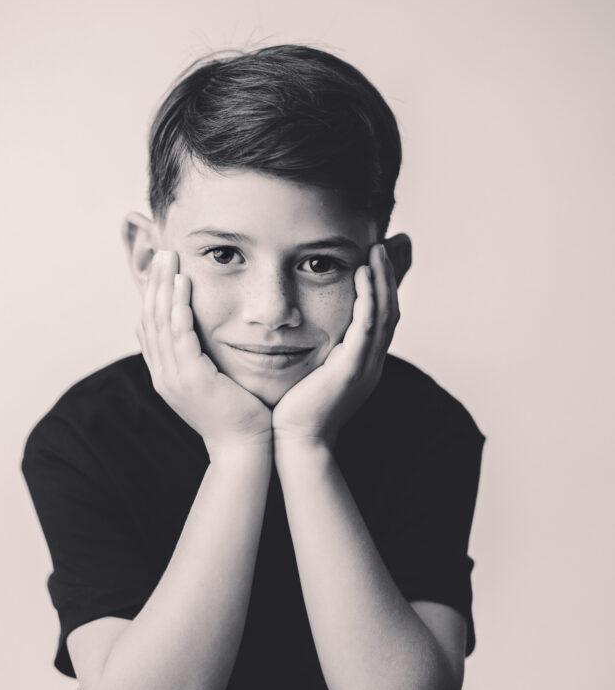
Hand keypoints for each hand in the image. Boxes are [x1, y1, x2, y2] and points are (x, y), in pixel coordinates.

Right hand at [136, 250, 272, 457]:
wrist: (244, 448)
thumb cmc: (238, 416)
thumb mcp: (213, 383)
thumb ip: (202, 360)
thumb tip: (203, 340)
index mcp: (165, 376)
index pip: (148, 328)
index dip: (151, 296)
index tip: (160, 269)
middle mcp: (162, 375)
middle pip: (148, 319)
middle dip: (154, 283)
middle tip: (162, 252)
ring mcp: (173, 377)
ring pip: (160, 322)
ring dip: (164, 286)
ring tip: (170, 258)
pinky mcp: (191, 378)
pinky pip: (180, 334)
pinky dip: (179, 306)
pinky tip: (184, 284)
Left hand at [272, 241, 400, 449]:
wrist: (297, 443)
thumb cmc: (297, 411)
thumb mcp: (312, 372)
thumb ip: (317, 350)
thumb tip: (307, 330)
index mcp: (364, 364)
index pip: (383, 319)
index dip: (384, 288)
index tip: (377, 259)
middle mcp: (371, 364)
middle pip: (391, 312)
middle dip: (389, 277)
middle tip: (384, 246)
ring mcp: (365, 367)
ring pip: (385, 315)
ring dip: (382, 281)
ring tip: (376, 251)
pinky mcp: (351, 370)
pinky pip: (366, 328)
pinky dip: (368, 300)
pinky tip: (362, 276)